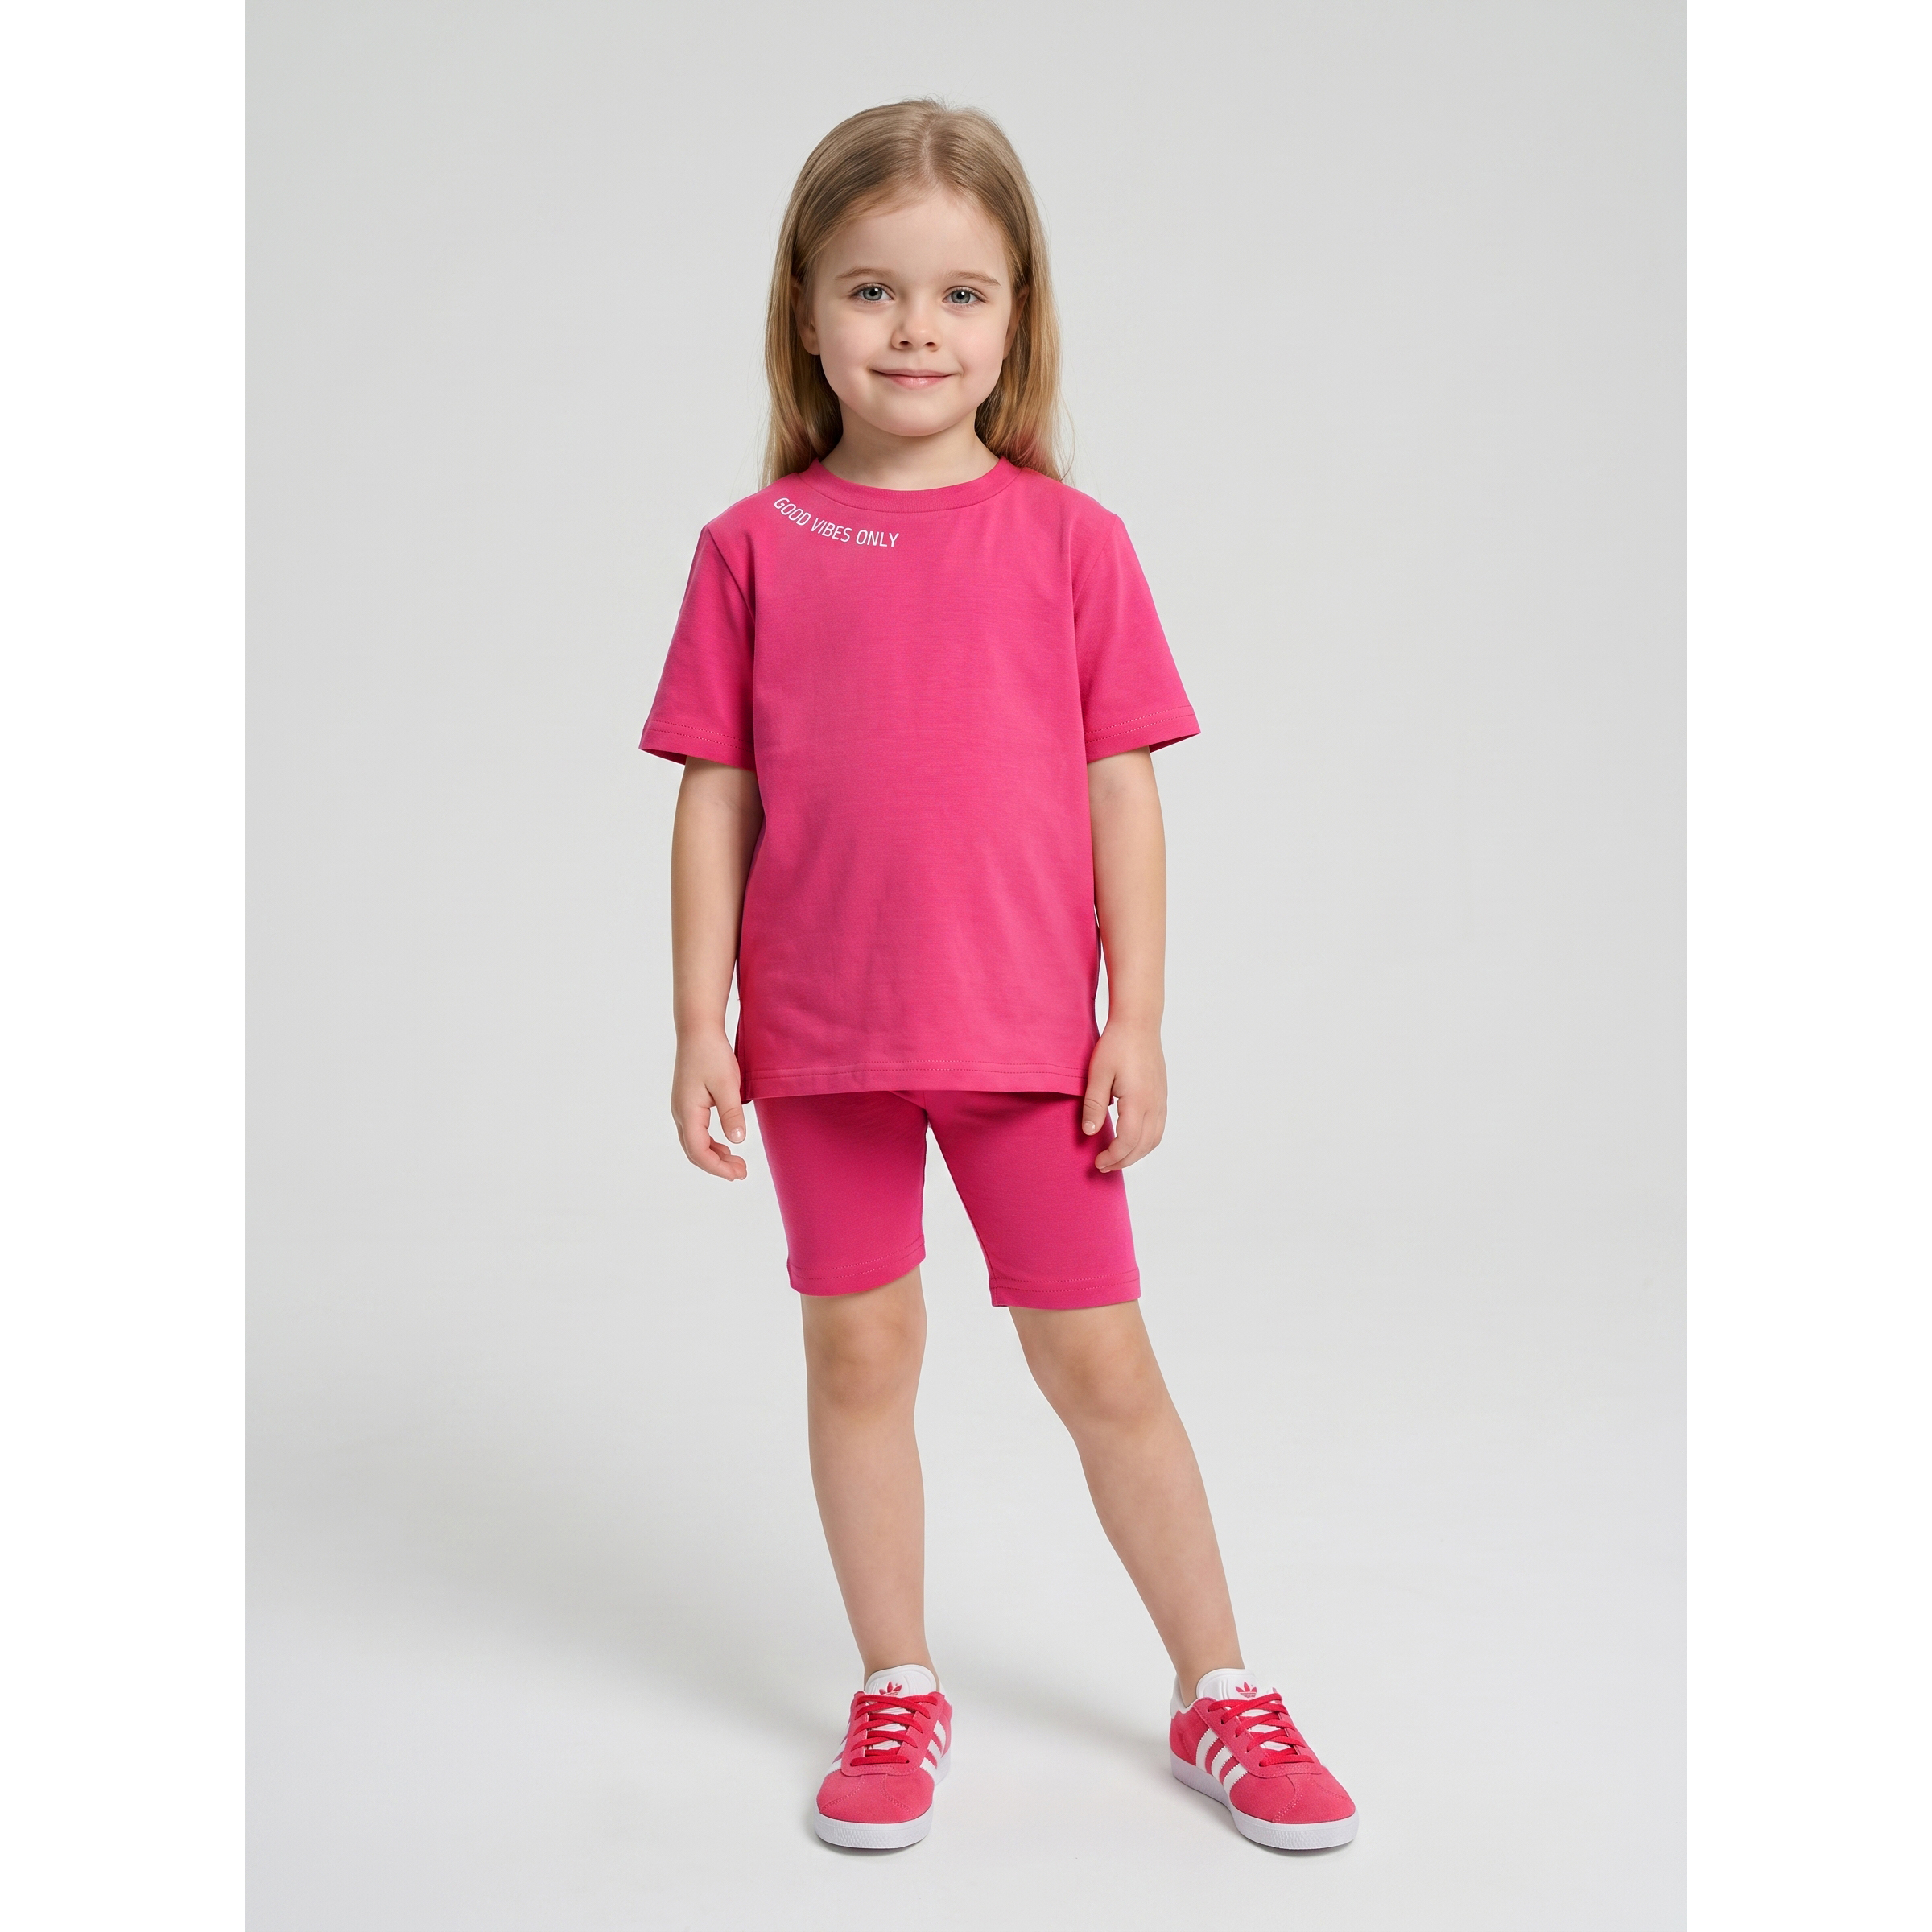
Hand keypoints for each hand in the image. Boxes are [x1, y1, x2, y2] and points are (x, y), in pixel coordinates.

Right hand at [671, 1031, 749, 1179]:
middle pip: (694, 1151)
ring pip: (694, 1142)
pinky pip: (696, 1131)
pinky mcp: (688, 1102)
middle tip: (741, 1173)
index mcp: (688, 1111)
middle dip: (717, 1166)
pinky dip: (711, 1143)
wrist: (698, 1030)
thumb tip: (737, 1141)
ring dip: (714, 1156)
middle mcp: (680, 1113)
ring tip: (737, 1163)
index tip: (737, 1174)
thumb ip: (731, 1113)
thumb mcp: (727, 1084)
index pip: (698, 1151)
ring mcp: (682, 1108)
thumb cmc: (711, 1053)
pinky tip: (727, 1144)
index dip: (717, 1167)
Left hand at [1081, 1019, 1166, 1171]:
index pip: (1128, 1141)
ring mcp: (1161, 1100)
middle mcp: (1154, 1104)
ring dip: (1137, 1154)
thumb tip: (1089, 1133)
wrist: (1139, 1023)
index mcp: (1138, 1101)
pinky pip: (1159, 1128)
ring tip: (1117, 1157)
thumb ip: (1093, 1105)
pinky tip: (1132, 1140)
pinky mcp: (1162, 1095)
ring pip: (1155, 1139)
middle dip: (1124, 1160)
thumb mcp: (1097, 1074)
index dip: (1113, 1157)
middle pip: (1144, 1146)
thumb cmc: (1116, 1045)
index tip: (1098, 1162)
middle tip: (1104, 1166)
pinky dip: (1146, 1142)